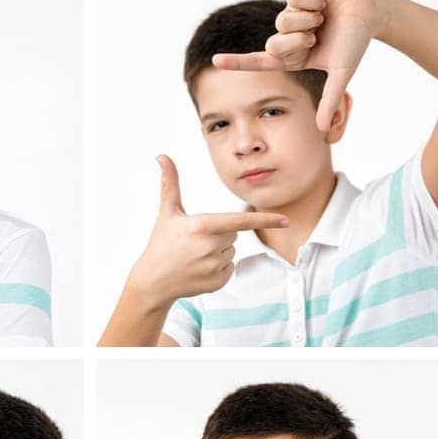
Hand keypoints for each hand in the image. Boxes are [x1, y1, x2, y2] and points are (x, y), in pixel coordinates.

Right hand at [127, 157, 289, 308]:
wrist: (153, 281)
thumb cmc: (161, 244)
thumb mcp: (167, 213)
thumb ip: (170, 183)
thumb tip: (161, 156)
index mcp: (202, 226)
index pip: (240, 222)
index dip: (265, 219)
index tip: (285, 220)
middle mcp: (211, 247)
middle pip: (234, 234)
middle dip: (221, 234)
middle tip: (197, 241)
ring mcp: (214, 267)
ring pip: (233, 251)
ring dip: (220, 251)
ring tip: (196, 256)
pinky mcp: (217, 282)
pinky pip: (230, 267)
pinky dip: (219, 267)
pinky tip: (200, 269)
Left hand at [211, 0, 379, 131]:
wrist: (369, 9)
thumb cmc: (355, 41)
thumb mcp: (341, 74)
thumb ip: (330, 101)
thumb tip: (323, 130)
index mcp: (293, 57)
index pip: (259, 61)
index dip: (237, 62)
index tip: (215, 62)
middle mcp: (289, 36)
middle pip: (273, 43)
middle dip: (297, 42)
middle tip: (318, 35)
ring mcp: (292, 13)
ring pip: (282, 20)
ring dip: (306, 19)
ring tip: (323, 16)